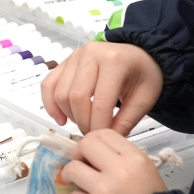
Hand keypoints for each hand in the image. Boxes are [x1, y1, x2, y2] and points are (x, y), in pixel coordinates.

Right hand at [41, 41, 162, 134]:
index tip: (103, 139)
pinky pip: (48, 84)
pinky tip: (60, 119)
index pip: (101, 102)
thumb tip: (108, 138)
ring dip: (69, 115)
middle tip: (93, 135)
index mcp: (114, 62)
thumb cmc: (144, 74)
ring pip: (60, 93)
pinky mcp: (64, 62)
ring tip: (83, 124)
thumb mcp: (145, 98)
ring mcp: (73, 56)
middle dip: (83, 122)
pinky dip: (50, 104)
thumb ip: (127, 119)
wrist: (139, 54)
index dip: (100, 125)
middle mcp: (90, 55)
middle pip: (76, 97)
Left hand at [61, 128, 166, 193]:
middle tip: (82, 165)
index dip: (94, 141)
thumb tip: (93, 152)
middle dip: (79, 154)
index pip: (103, 134)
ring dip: (73, 176)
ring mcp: (103, 190)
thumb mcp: (146, 173)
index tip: (92, 152)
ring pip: (72, 168)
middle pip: (85, 145)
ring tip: (82, 185)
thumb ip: (122, 159)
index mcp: (135, 159)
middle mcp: (119, 170)